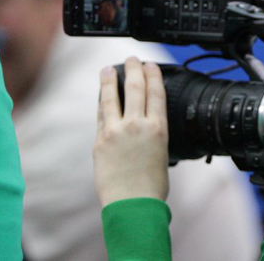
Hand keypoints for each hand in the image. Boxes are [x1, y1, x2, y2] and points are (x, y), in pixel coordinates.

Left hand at [94, 57, 169, 206]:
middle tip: (131, 60)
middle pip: (136, 88)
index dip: (153, 75)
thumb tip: (146, 128)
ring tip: (108, 69)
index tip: (150, 65)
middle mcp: (138, 125)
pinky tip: (102, 97)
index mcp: (159, 129)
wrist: (133, 204)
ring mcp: (117, 131)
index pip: (156, 93)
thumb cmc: (151, 187)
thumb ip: (153, 136)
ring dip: (110, 80)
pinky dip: (102, 103)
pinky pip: (101, 116)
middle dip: (133, 69)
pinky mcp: (100, 141)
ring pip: (113, 97)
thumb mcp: (163, 155)